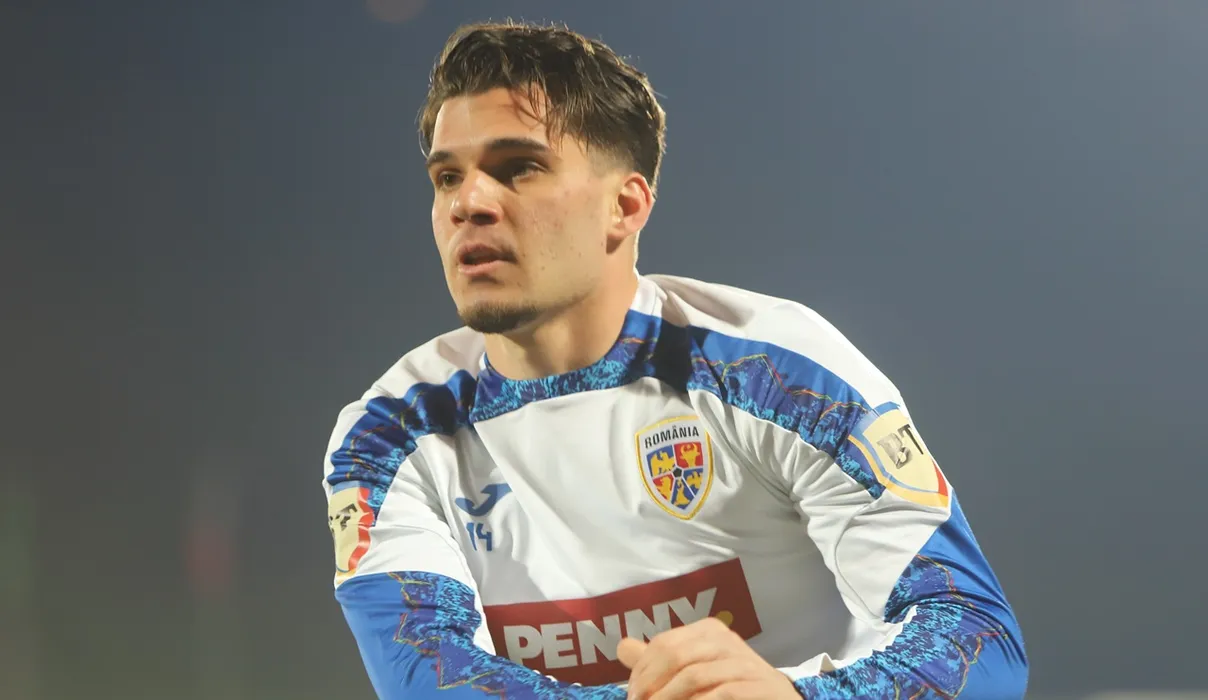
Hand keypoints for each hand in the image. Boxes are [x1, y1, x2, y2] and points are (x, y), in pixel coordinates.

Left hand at [616, 617, 799, 699]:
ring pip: (694, 675)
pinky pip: (721, 693)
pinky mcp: (759, 685)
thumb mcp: (694, 671)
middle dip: (650, 684)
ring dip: (668, 698)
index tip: (631, 696)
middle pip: (675, 655)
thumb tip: (622, 647)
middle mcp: (726, 639)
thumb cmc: (731, 688)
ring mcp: (745, 662)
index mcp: (708, 631)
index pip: (664, 643)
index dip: (641, 671)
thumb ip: (659, 661)